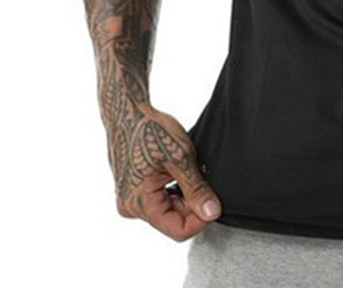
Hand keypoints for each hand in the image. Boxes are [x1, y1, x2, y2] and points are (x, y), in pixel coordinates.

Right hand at [106, 102, 221, 241]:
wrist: (128, 111)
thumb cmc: (151, 130)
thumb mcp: (181, 158)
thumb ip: (196, 189)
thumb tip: (212, 212)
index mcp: (140, 204)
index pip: (178, 230)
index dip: (201, 218)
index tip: (215, 200)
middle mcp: (131, 207)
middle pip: (173, 220)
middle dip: (193, 204)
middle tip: (204, 178)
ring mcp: (130, 198)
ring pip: (168, 210)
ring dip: (184, 196)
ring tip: (189, 170)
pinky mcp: (133, 189)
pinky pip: (159, 199)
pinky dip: (173, 190)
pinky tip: (179, 170)